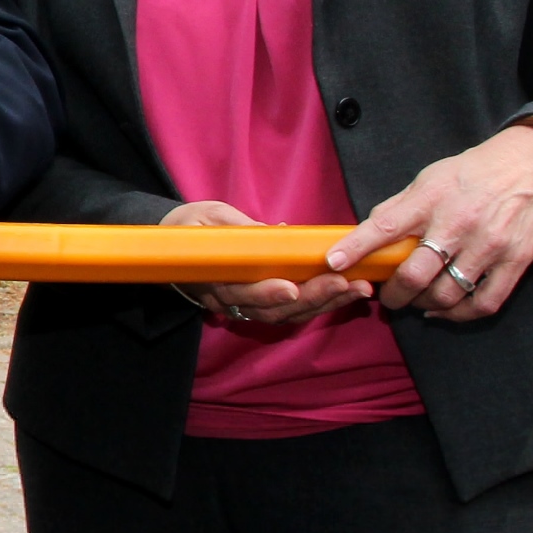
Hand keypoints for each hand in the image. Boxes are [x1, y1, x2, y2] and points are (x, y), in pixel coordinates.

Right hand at [161, 200, 370, 326]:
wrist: (173, 248)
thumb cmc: (189, 227)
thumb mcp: (208, 217)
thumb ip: (238, 228)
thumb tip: (275, 233)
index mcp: (211, 279)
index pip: (240, 293)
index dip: (266, 293)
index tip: (292, 287)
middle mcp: (228, 301)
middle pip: (273, 309)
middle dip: (313, 298)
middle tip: (347, 285)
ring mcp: (245, 307)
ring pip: (287, 315)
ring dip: (325, 304)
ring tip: (358, 289)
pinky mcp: (261, 305)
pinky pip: (291, 312)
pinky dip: (320, 304)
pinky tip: (346, 293)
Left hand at [330, 121, 532, 323]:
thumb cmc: (474, 173)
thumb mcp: (431, 178)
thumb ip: (399, 207)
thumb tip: (367, 233)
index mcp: (431, 199)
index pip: (385, 227)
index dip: (356, 248)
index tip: (334, 264)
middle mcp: (458, 223)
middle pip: (415, 275)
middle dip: (394, 295)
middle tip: (388, 297)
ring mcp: (489, 245)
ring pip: (446, 295)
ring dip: (424, 306)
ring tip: (417, 301)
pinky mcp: (515, 262)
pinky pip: (482, 303)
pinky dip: (458, 315)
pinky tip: (444, 311)